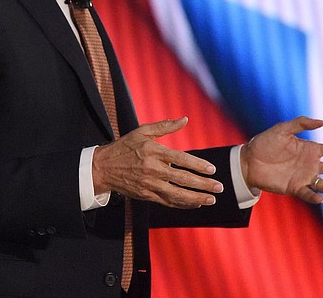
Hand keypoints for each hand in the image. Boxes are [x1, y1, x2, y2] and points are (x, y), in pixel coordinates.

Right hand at [91, 117, 223, 208]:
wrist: (103, 167)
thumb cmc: (125, 146)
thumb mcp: (142, 131)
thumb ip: (165, 126)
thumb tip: (185, 119)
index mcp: (153, 151)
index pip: (181, 160)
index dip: (198, 165)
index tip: (212, 169)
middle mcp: (152, 169)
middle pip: (183, 179)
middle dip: (203, 184)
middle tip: (219, 187)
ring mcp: (149, 184)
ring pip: (177, 194)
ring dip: (196, 198)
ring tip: (211, 199)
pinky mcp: (146, 195)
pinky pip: (168, 202)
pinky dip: (183, 204)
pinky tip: (195, 204)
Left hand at [240, 116, 322, 203]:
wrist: (249, 160)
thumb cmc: (265, 142)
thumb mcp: (282, 129)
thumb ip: (301, 123)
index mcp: (310, 149)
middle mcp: (310, 164)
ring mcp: (303, 177)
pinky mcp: (294, 187)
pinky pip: (307, 193)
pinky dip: (314, 196)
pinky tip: (320, 197)